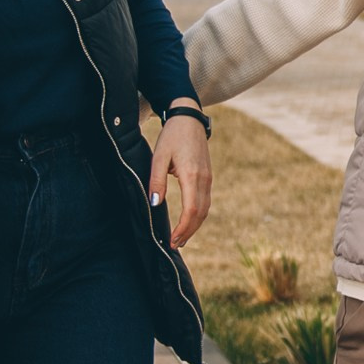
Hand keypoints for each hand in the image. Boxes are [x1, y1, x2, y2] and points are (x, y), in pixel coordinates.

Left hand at [149, 106, 211, 246]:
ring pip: (205, 209)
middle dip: (189, 232)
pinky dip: (198, 215)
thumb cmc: (172, 136)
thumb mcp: (159, 156)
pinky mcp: (208, 176)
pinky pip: (205, 201)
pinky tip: (189, 221)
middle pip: (200, 214)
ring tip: (181, 238)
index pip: (191, 210)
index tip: (172, 240)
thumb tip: (154, 204)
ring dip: (194, 226)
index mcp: (192, 175)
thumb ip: (156, 180)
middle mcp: (204, 179)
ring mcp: (208, 178)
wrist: (189, 119)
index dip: (182, 228)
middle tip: (175, 245)